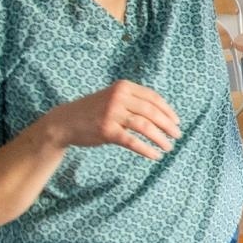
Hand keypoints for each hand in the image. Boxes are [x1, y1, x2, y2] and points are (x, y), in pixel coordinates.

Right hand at [43, 80, 181, 161]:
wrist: (64, 121)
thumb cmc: (94, 111)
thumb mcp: (114, 98)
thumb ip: (134, 101)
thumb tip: (163, 114)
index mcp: (123, 87)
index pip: (153, 98)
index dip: (168, 111)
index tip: (177, 122)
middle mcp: (119, 97)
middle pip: (152, 112)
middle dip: (168, 125)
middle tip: (177, 135)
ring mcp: (112, 114)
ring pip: (145, 126)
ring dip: (160, 138)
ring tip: (169, 147)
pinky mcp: (106, 130)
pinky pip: (132, 141)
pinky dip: (146, 149)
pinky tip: (155, 155)